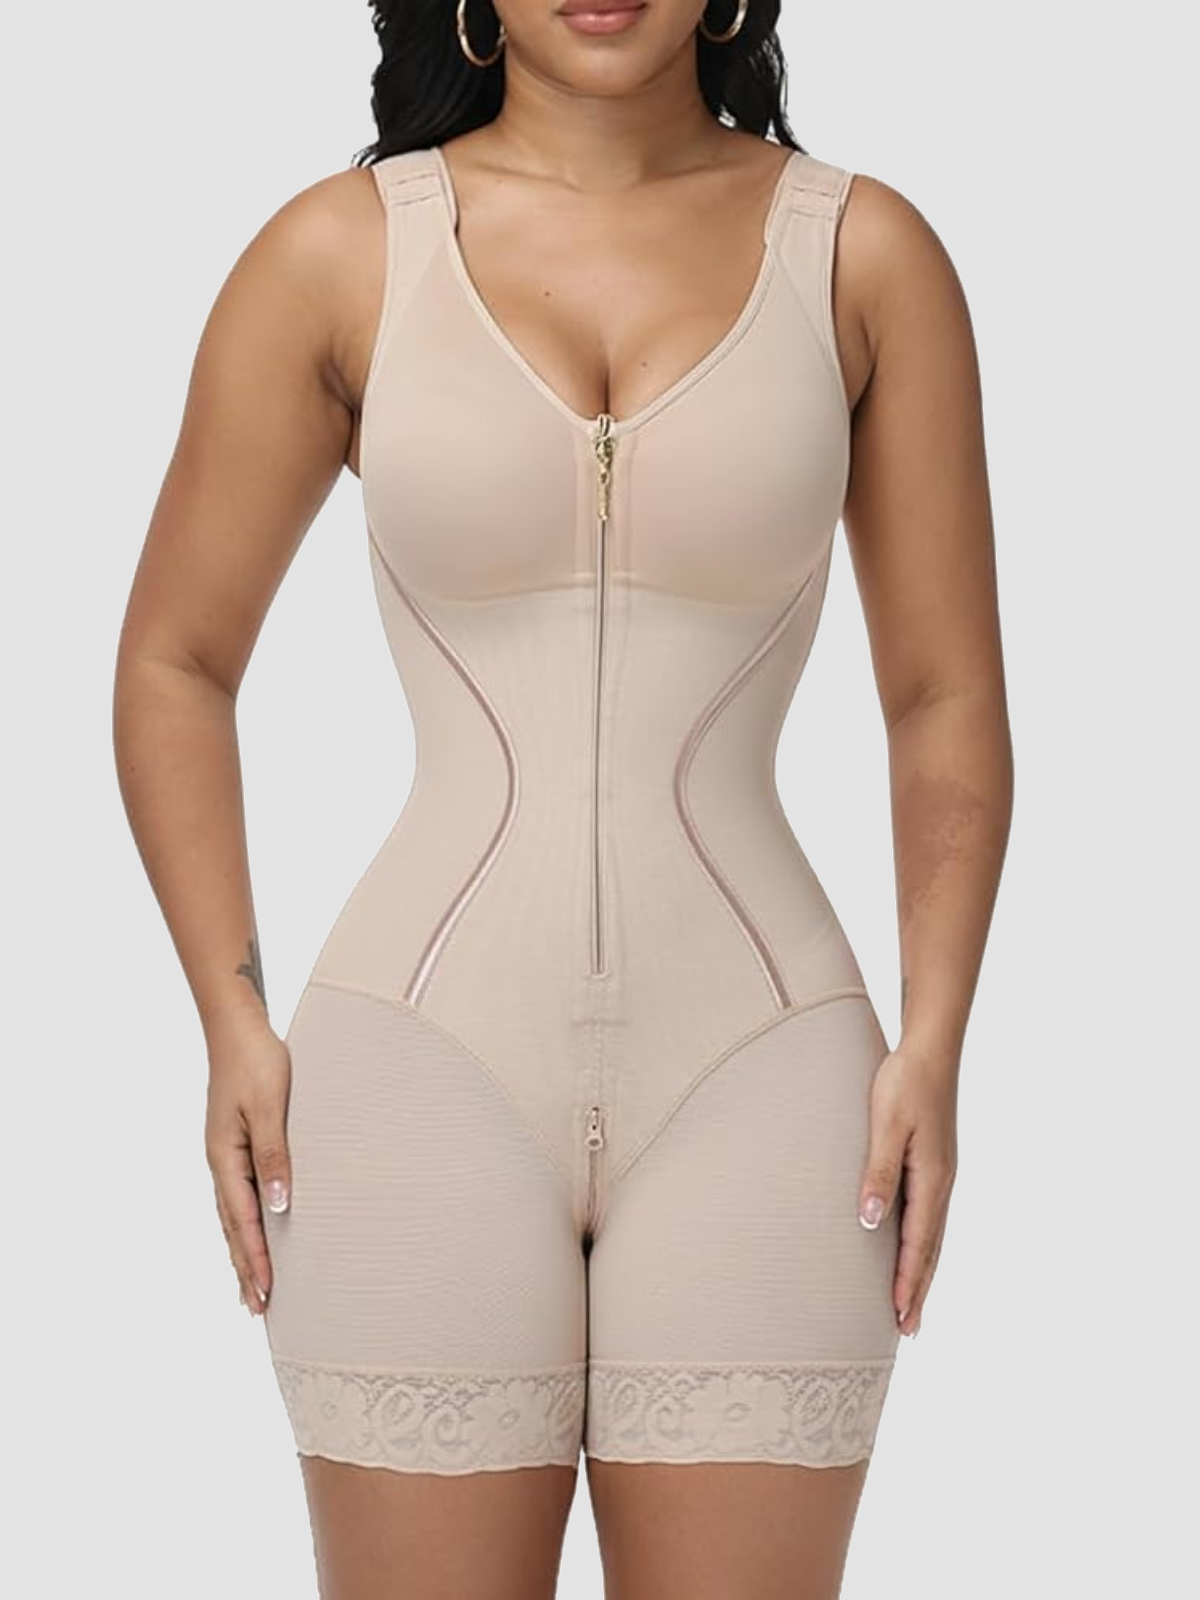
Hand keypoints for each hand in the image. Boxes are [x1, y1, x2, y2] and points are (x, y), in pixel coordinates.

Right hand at [204, 1012, 291, 1316]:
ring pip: (232, 1215)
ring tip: (251, 1286)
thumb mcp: (268, 1108)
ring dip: (243, 1251)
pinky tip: (253, 1231)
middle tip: (257, 1309)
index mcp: (225, 1158)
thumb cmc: (256, 1061)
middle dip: (245, 1268)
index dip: (256, 1259)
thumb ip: (275, 1156)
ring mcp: (225, 1154)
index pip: (243, 1221)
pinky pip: (239, 1194)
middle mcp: (221, 1162)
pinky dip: (244, 1222)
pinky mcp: (234, 1143)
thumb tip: (280, 1206)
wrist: (237, 1026)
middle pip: (232, 1227)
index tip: (266, 1293)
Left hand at [857, 1040, 958, 1336]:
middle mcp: (942, 1183)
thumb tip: (870, 1221)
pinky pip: (928, 1215)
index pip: (918, 1244)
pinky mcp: (934, 1164)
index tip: (899, 1318)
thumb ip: (879, 1172)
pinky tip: (911, 1249)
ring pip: (932, 1235)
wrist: (930, 1048)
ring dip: (921, 1271)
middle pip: (931, 1250)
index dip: (907, 1282)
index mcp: (933, 1179)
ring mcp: (941, 1174)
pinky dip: (923, 1244)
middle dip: (918, 1290)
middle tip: (908, 1330)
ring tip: (910, 1302)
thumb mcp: (887, 1126)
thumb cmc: (905, 1082)